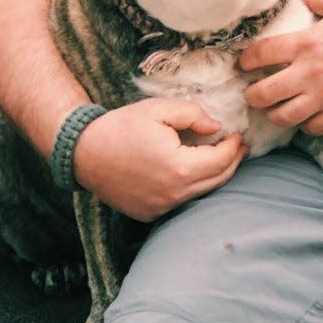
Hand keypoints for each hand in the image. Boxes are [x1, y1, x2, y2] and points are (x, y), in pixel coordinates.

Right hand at [71, 97, 247, 221]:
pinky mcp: (150, 213)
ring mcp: (161, 207)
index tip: (238, 134)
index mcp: (179, 167)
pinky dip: (192, 186)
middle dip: (232, 161)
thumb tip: (216, 128)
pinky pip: (182, 201)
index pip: (221, 160)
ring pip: (202, 192)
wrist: (83, 153)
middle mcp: (173, 193)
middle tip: (239, 147)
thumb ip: (192, 114)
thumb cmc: (120, 127)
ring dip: (215, 174)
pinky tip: (192, 170)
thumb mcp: (157, 109)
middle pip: (218, 180)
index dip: (234, 146)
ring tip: (221, 157)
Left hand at [239, 0, 322, 134]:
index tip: (244, 64)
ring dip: (274, 114)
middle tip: (251, 94)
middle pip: (264, 93)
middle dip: (252, 96)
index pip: (262, 54)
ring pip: (284, 116)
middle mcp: (309, 72)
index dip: (246, 61)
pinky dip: (305, 125)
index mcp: (306, 44)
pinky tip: (305, 118)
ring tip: (274, 110)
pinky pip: (313, 127)